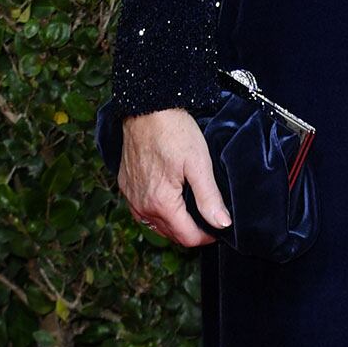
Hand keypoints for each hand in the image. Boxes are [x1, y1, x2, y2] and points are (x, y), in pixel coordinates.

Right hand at [119, 108, 231, 248]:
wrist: (147, 108)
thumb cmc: (173, 132)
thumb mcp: (199, 164)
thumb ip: (209, 198)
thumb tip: (221, 224)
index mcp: (161, 203)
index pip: (186, 237)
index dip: (206, 237)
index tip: (218, 229)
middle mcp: (142, 205)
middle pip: (171, 234)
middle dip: (191, 232)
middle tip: (209, 221)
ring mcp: (131, 197)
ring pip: (156, 225)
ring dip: (174, 224)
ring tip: (192, 213)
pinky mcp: (126, 187)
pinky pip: (143, 211)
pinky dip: (158, 213)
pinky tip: (170, 203)